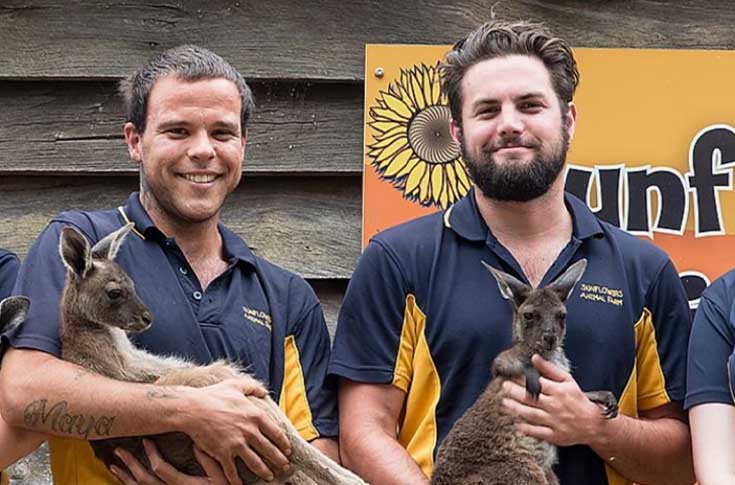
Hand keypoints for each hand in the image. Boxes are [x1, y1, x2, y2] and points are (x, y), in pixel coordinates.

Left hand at [110, 439, 226, 483]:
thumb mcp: (221, 477)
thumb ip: (209, 461)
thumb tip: (197, 442)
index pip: (160, 469)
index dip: (151, 454)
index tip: (146, 440)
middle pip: (144, 480)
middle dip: (130, 464)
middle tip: (120, 450)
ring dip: (126, 477)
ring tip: (115, 465)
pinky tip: (125, 479)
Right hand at [182, 377, 291, 484]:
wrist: (192, 408)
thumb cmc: (213, 395)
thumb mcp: (235, 385)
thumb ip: (252, 387)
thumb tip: (264, 392)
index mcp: (255, 415)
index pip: (276, 432)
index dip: (283, 443)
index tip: (288, 450)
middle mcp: (249, 430)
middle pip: (269, 450)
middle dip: (279, 460)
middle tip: (285, 467)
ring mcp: (237, 443)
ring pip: (255, 463)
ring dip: (264, 472)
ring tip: (270, 477)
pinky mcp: (223, 453)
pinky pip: (233, 471)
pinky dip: (237, 480)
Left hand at [501, 354, 606, 445]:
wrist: (593, 423)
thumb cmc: (577, 399)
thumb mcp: (567, 380)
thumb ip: (549, 369)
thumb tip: (534, 358)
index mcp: (559, 391)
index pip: (537, 383)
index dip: (522, 379)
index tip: (511, 375)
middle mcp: (555, 406)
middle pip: (531, 398)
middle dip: (515, 392)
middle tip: (504, 387)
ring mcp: (554, 421)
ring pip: (531, 414)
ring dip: (516, 409)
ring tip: (504, 403)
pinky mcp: (554, 435)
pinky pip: (537, 432)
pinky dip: (526, 429)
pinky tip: (516, 424)